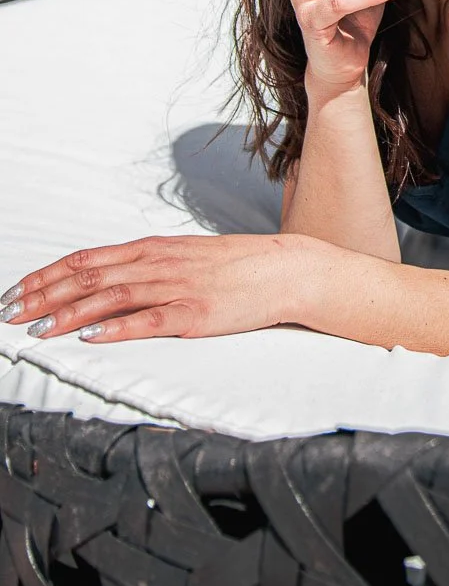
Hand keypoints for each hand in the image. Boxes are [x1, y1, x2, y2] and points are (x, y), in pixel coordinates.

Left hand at [0, 233, 317, 343]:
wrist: (283, 269)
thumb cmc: (235, 265)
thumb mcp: (184, 256)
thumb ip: (146, 266)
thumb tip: (106, 279)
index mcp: (153, 249)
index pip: (87, 260)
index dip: (47, 276)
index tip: (16, 291)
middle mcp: (158, 263)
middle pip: (89, 278)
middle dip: (43, 296)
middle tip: (9, 313)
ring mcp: (177, 287)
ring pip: (111, 297)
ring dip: (68, 313)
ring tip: (36, 328)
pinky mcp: (195, 312)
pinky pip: (149, 320)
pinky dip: (116, 328)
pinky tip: (91, 336)